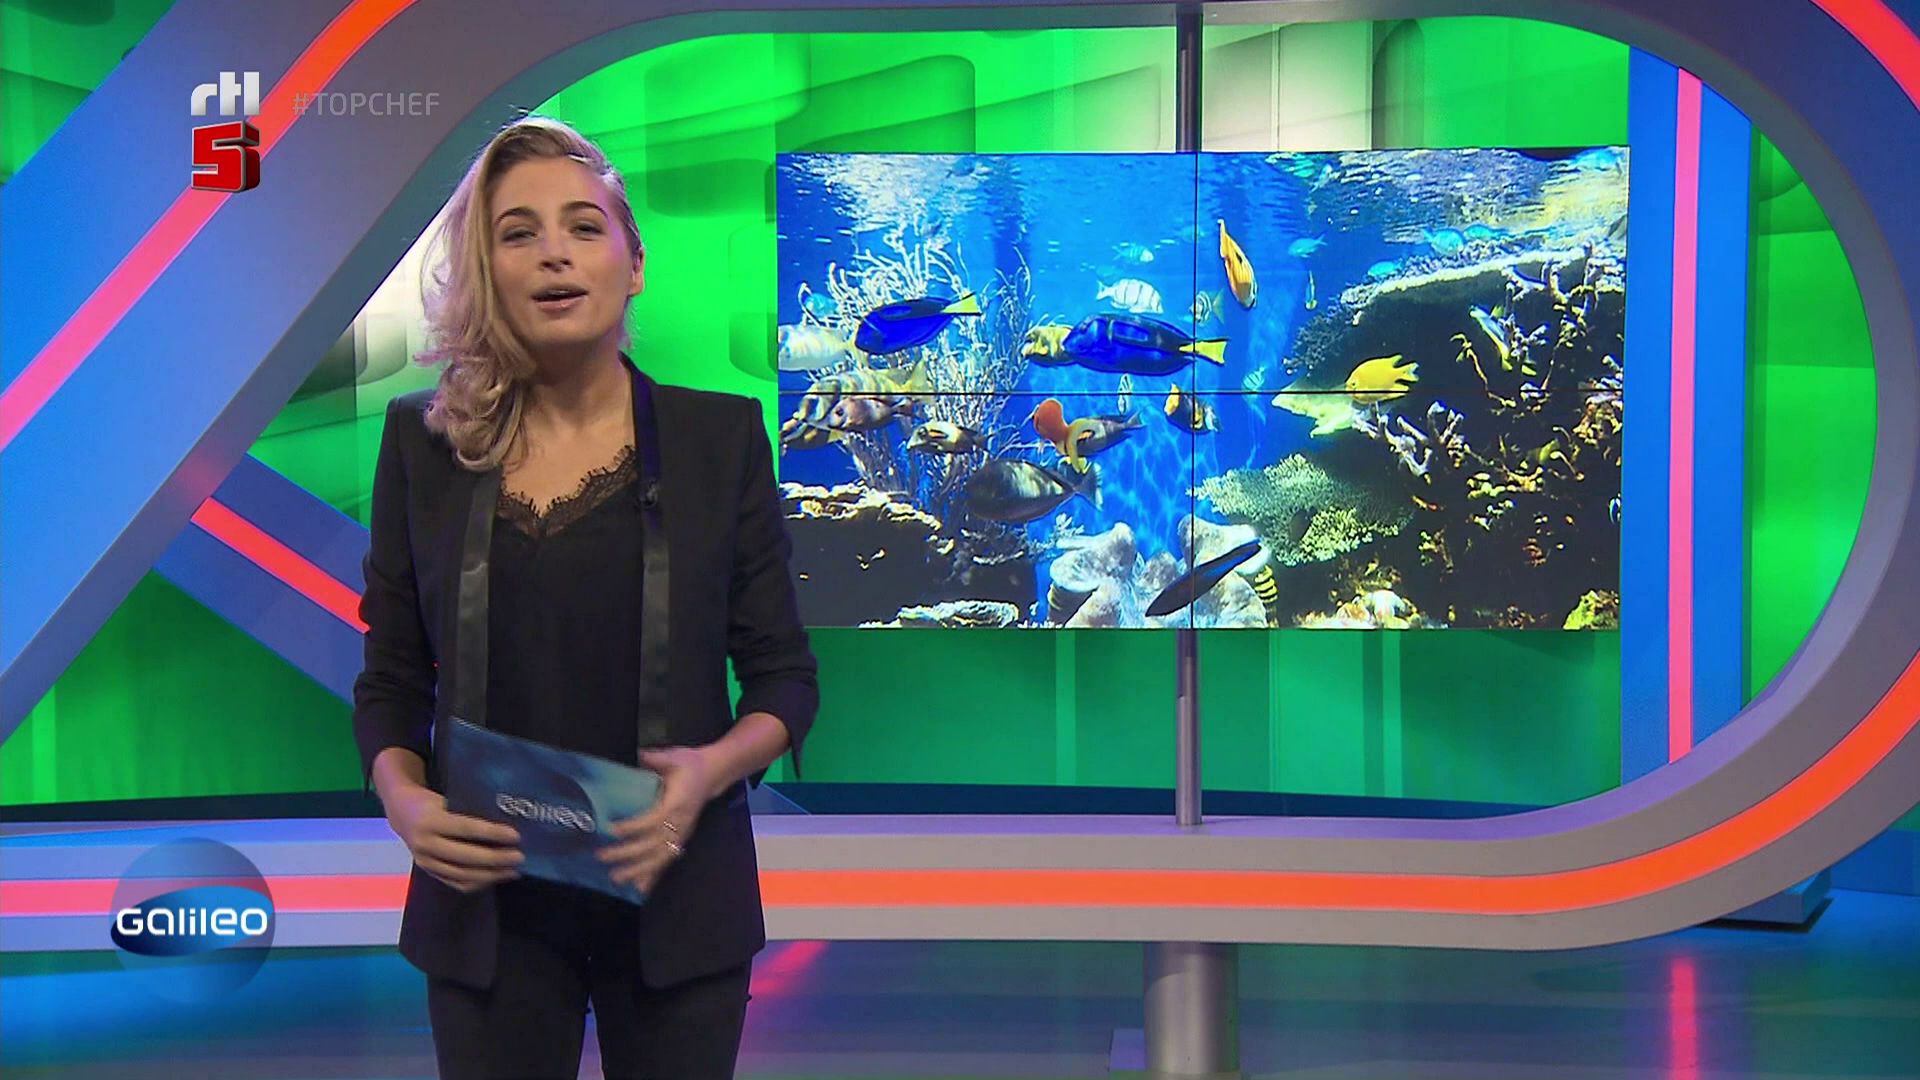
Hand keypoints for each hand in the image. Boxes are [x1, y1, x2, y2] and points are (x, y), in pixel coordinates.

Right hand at [383, 782, 522, 893]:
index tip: (516, 836)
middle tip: (520, 857)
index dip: (492, 834)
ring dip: (491, 875)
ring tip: (513, 870)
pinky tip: (496, 876)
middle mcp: (426, 843)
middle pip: (466, 857)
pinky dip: (478, 882)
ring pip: (462, 875)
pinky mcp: (428, 872)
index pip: (466, 829)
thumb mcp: (448, 798)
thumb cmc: (433, 800)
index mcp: (431, 820)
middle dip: (496, 859)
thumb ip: (471, 810)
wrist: (401, 811)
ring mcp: (425, 861)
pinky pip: (456, 883)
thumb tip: (509, 819)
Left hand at [598, 746, 716, 892]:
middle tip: (602, 856)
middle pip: (654, 844)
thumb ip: (656, 758)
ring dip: (638, 870)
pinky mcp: (681, 839)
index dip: (634, 826)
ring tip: (616, 878)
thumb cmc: (691, 764)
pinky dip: (654, 876)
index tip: (611, 830)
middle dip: (628, 853)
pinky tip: (640, 889)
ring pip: (660, 857)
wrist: (714, 774)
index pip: (654, 819)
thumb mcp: (675, 756)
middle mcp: (681, 822)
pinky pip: (667, 861)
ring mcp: (682, 834)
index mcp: (678, 802)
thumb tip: (639, 755)